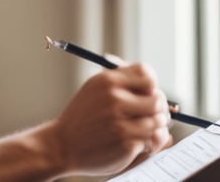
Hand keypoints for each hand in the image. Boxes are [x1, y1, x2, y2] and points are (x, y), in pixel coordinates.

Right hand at [50, 63, 171, 176]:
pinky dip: (147, 143)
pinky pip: (151, 140)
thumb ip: (123, 83)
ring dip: (154, 127)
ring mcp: (120, 122)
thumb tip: (154, 86)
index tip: (146, 94)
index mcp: (107, 80)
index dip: (151, 85)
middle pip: (157, 98)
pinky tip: (133, 142)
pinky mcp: (125, 144)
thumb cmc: (83, 118)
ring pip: (157, 121)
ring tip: (141, 129)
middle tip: (150, 115)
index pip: (147, 74)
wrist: (62, 146)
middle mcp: (114, 98)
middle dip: (158, 108)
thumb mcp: (95, 90)